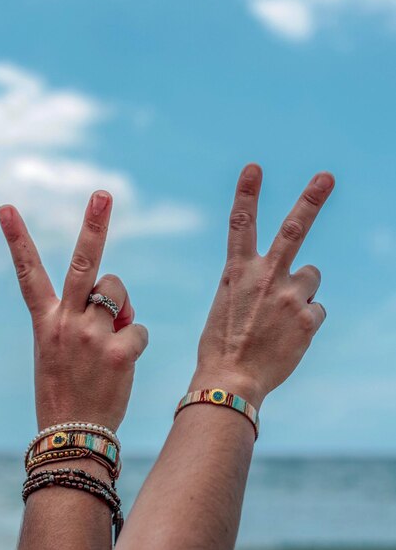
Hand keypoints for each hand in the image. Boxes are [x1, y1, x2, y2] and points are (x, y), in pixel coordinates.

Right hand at [0, 191, 147, 430]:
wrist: (73, 435)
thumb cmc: (66, 387)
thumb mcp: (62, 349)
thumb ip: (88, 316)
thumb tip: (121, 300)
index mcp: (46, 322)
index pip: (28, 274)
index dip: (18, 239)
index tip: (7, 208)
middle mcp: (66, 322)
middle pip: (84, 264)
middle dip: (93, 226)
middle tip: (102, 195)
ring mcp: (93, 336)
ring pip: (120, 292)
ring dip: (123, 307)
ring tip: (111, 338)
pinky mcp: (119, 352)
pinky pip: (140, 328)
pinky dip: (136, 341)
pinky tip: (123, 363)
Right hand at [190, 164, 333, 406]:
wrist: (232, 381)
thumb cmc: (222, 344)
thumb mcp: (225, 305)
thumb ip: (250, 283)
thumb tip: (286, 277)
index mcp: (237, 273)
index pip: (240, 225)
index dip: (247, 194)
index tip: (254, 168)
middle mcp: (264, 278)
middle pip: (292, 230)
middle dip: (310, 201)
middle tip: (326, 177)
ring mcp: (288, 297)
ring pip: (311, 276)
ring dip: (302, 290)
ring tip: (283, 316)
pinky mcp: (308, 319)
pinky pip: (317, 309)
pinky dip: (306, 320)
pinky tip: (289, 336)